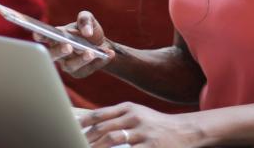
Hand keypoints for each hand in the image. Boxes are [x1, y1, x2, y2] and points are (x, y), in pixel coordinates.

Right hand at [33, 11, 115, 77]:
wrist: (102, 45)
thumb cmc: (89, 31)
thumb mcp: (88, 18)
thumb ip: (85, 19)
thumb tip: (86, 33)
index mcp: (56, 37)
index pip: (44, 37)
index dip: (39, 36)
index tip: (37, 34)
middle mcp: (58, 53)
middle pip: (52, 55)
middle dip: (59, 51)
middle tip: (68, 46)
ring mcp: (67, 64)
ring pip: (71, 65)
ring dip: (81, 59)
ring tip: (91, 52)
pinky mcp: (79, 73)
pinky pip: (88, 69)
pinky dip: (99, 61)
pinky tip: (108, 54)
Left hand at [80, 102, 201, 147]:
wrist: (184, 131)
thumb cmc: (154, 124)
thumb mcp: (137, 114)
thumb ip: (116, 118)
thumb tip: (90, 125)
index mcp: (128, 108)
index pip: (100, 114)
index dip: (83, 123)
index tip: (69, 130)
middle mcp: (134, 117)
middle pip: (103, 128)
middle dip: (86, 139)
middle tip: (73, 144)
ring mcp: (142, 132)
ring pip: (112, 139)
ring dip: (96, 147)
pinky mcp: (151, 147)